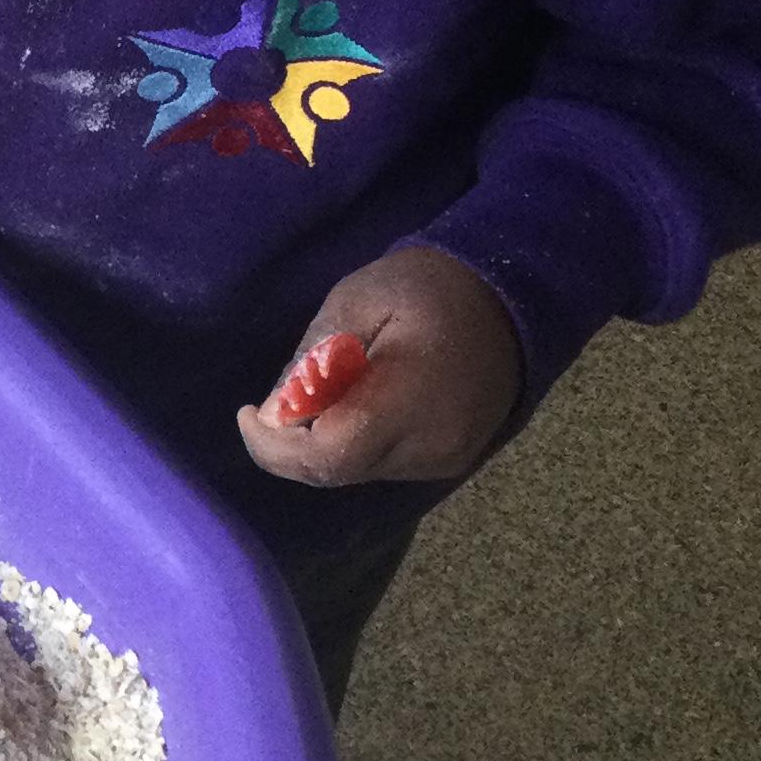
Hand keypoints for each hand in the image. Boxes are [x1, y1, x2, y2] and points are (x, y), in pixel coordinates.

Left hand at [238, 245, 521, 487]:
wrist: (512, 300)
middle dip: (293, 445)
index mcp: (409, 399)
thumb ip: (315, 358)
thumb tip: (273, 413)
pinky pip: (384, 465)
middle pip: (338, 471)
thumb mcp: (359, 298)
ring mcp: (444, 459)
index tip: (247, 413)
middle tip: (280, 400)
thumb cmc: (429, 289)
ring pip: (358, 471)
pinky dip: (355, 442)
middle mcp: (430, 445)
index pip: (330, 455)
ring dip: (325, 442)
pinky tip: (356, 402)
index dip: (275, 447)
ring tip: (325, 390)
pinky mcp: (450, 462)